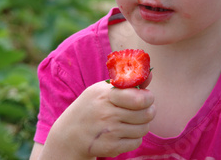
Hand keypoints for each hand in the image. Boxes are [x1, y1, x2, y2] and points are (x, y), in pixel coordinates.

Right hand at [38, 77, 154, 159]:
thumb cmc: (92, 106)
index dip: (149, 98)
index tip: (146, 97)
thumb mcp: (104, 89)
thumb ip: (129, 82)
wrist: (70, 133)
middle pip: (146, 114)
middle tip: (144, 109)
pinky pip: (136, 142)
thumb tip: (150, 72)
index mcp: (106, 96)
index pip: (140, 99)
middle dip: (149, 111)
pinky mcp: (111, 147)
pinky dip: (135, 137)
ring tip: (133, 120)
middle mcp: (107, 114)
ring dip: (142, 124)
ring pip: (143, 128)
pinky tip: (125, 131)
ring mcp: (109, 132)